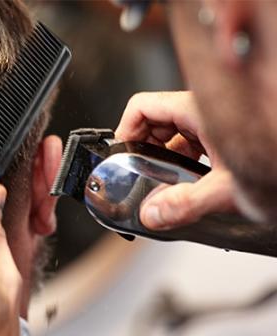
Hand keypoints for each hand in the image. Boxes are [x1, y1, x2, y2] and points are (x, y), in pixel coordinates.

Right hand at [116, 91, 237, 229]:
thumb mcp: (229, 189)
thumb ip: (186, 204)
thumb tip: (153, 214)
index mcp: (200, 110)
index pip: (143, 106)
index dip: (125, 129)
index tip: (121, 155)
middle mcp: (204, 113)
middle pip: (154, 121)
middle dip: (142, 149)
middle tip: (137, 175)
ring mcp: (213, 126)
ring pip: (172, 136)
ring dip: (161, 160)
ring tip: (160, 185)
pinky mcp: (221, 139)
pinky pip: (189, 146)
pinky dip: (179, 165)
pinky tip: (185, 186)